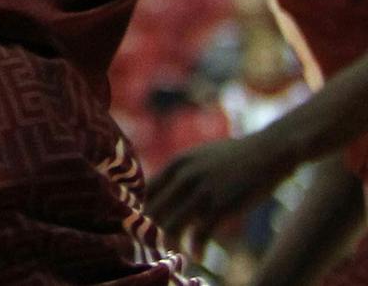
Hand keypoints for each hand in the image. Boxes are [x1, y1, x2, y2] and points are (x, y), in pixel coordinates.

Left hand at [147, 128, 301, 254]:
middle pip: (154, 210)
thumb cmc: (234, 158)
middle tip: (154, 246)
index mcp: (176, 163)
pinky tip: (198, 256)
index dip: (141, 211)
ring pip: (172, 225)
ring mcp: (203, 191)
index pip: (146, 191)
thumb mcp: (199, 158)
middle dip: (151, 230)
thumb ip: (181, 174)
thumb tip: (166, 193)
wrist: (267, 153)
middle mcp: (184, 176)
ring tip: (173, 254)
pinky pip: (201, 234)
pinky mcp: (222, 206)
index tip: (144, 226)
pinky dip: (196, 248)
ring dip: (171, 243)